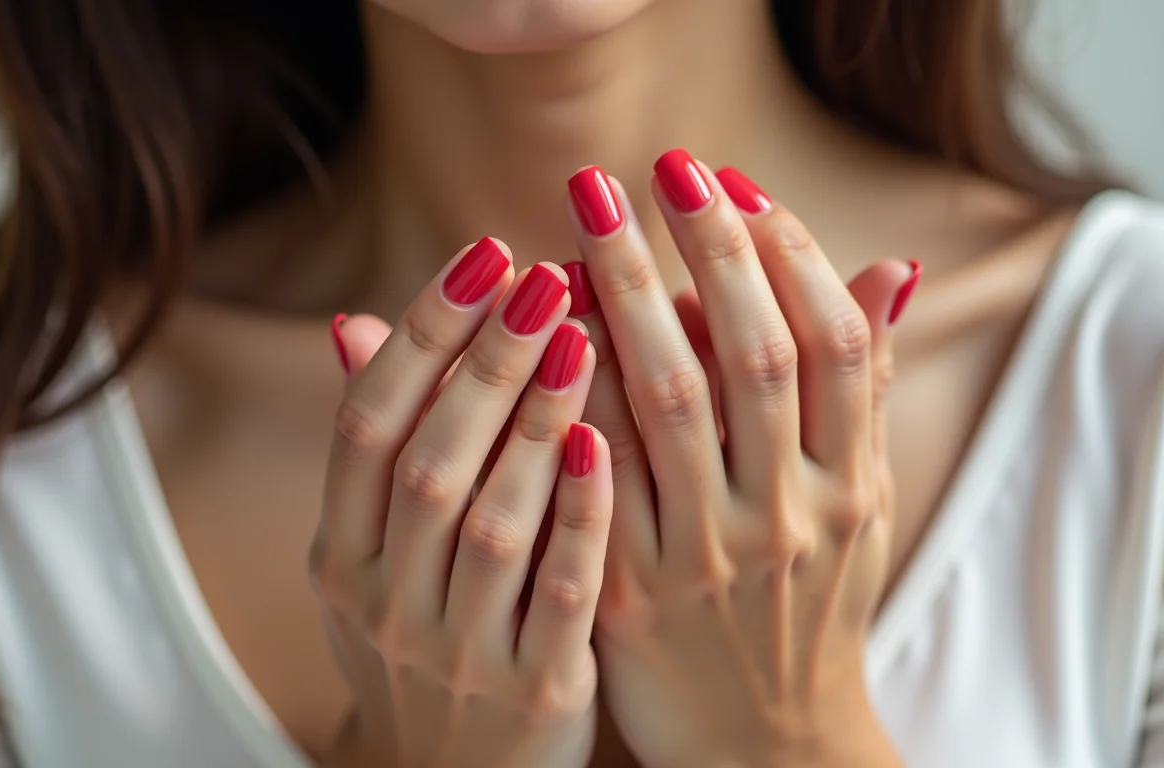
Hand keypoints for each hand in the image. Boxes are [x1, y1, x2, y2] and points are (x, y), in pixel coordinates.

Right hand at [311, 239, 613, 767]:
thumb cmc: (428, 644)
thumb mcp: (374, 561)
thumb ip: (378, 454)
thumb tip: (351, 323)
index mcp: (342, 556)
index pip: (367, 425)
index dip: (422, 336)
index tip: (482, 257)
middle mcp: (383, 602)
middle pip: (428, 460)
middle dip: (486, 361)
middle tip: (545, 273)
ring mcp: (454, 651)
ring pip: (492, 520)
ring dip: (534, 422)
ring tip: (583, 332)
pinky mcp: (531, 692)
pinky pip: (559, 592)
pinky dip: (579, 513)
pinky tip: (610, 438)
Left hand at [564, 153, 917, 767]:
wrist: (767, 744)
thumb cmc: (809, 604)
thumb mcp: (859, 504)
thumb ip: (862, 391)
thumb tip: (889, 267)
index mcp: (851, 486)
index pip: (829, 342)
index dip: (783, 252)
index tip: (731, 182)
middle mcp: (788, 514)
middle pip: (747, 352)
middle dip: (701, 248)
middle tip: (655, 166)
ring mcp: (707, 555)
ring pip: (669, 401)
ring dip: (629, 299)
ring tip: (591, 221)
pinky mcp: (632, 592)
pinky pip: (601, 473)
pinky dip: (580, 393)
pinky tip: (550, 328)